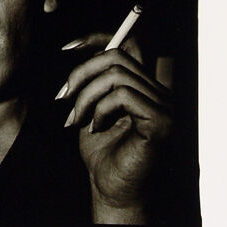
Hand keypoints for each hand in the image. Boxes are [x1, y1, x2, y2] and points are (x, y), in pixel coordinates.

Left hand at [57, 33, 171, 223]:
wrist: (111, 188)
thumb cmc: (101, 151)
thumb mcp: (90, 107)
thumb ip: (91, 80)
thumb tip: (76, 49)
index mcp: (143, 85)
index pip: (128, 43)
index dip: (97, 38)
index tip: (67, 48)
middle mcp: (158, 91)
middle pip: (116, 56)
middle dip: (81, 73)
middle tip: (63, 98)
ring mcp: (163, 105)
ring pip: (116, 75)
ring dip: (86, 96)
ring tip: (76, 119)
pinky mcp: (160, 121)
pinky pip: (123, 95)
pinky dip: (100, 109)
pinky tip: (94, 129)